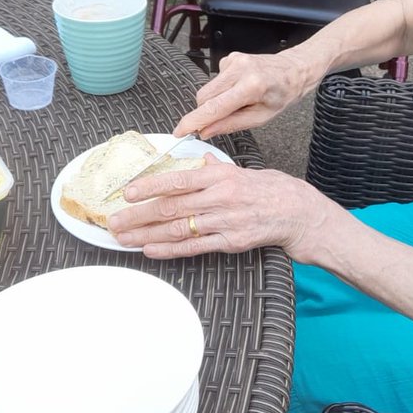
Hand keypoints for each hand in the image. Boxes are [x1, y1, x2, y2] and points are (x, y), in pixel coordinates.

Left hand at [107, 157, 331, 259]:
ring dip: (146, 235)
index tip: (127, 192)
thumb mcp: (243, 171)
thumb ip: (216, 169)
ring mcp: (224, 222)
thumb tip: (198, 162)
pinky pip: (194, 247)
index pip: (178, 180)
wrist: (298, 213)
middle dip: (138, 215)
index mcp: (220, 176)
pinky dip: (170, 249)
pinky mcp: (230, 242)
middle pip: (171, 207)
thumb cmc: (271, 189)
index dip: (150, 187)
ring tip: (124, 238)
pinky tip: (150, 250)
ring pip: (178, 229)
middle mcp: (220, 198)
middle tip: (114, 221)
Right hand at [173, 49, 312, 140]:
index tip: (179, 131)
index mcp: (251, 87)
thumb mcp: (261, 117)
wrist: (294, 69)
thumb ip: (230, 125)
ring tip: (239, 101)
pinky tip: (240, 88)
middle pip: (204, 97)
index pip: (213, 107)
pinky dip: (223, 89)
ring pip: (207, 89)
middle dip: (206, 112)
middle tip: (220, 120)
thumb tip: (205, 131)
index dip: (193, 121)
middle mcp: (240, 70)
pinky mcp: (230, 57)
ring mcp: (234, 60)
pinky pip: (216, 79)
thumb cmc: (282, 94)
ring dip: (216, 100)